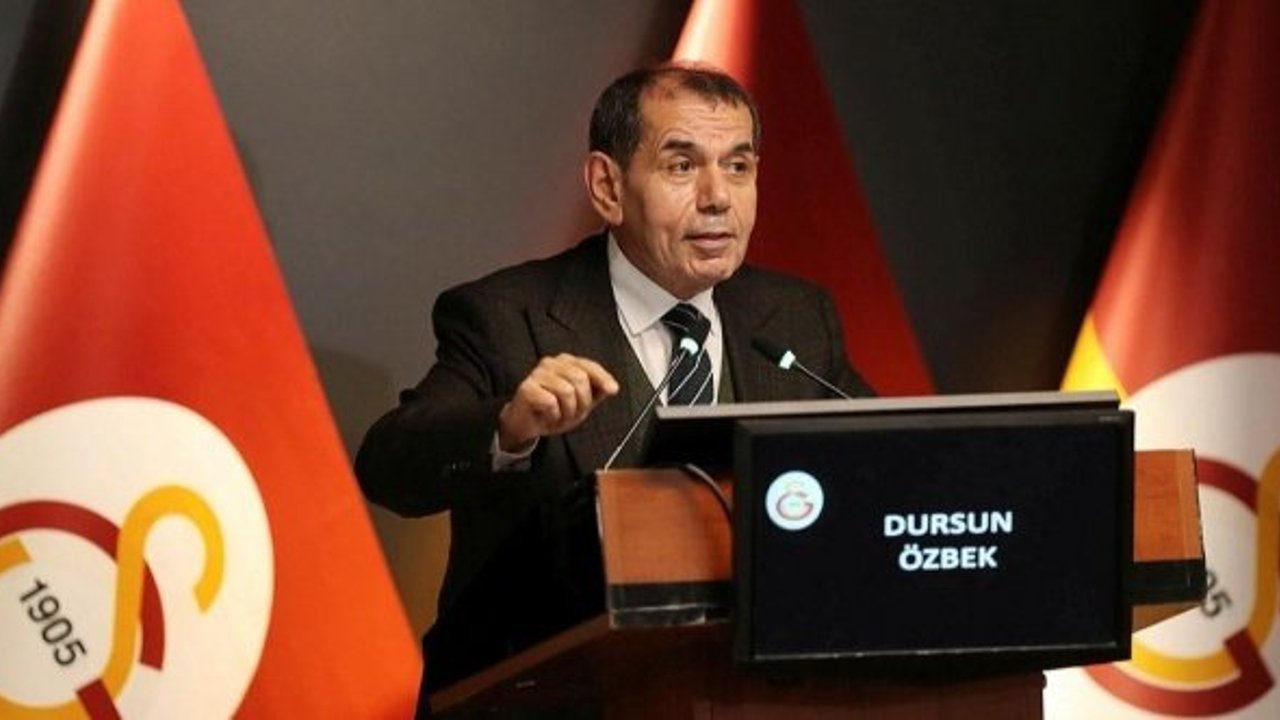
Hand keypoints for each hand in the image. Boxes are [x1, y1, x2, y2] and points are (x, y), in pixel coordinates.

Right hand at [497, 354, 619, 451]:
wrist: (527, 424)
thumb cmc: (553, 410)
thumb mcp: (581, 402)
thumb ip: (596, 392)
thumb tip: (612, 387)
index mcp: (566, 363)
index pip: (589, 366)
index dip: (603, 378)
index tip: (612, 389)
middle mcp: (551, 363)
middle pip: (580, 378)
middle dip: (582, 402)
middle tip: (574, 413)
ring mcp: (537, 374)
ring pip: (567, 391)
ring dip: (567, 411)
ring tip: (560, 415)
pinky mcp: (527, 387)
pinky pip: (551, 402)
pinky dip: (554, 415)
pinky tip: (548, 416)